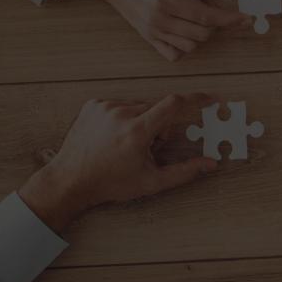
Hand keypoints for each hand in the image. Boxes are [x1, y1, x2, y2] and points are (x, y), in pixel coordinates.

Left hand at [17, 94, 217, 232]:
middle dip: (159, 126)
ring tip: (126, 144)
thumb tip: (210, 164)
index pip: (174, 104)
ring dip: (141, 121)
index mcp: (137, 131)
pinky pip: (119, 105)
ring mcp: (104, 107)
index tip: (209, 98)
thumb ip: (184, 172)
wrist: (71, 180)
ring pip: (138, 106)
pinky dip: (123, 117)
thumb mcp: (151, 181)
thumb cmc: (110, 183)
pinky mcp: (93, 105)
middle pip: (156, 109)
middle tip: (148, 148)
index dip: (196, 98)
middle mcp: (120, 114)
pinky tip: (113, 137)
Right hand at [70, 0, 251, 61]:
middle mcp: (159, 19)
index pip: (206, 16)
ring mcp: (152, 32)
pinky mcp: (148, 38)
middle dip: (215, 22)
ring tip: (194, 12)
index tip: (245, 18)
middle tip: (207, 0)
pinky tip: (184, 28)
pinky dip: (185, 47)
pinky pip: (173, 55)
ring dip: (201, 33)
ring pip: (190, 47)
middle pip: (201, 34)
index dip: (229, 19)